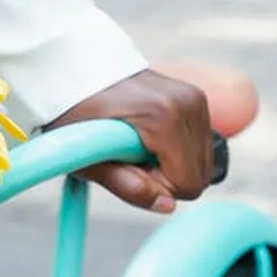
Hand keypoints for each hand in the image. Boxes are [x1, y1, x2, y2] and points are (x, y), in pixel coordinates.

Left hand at [50, 68, 214, 213]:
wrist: (75, 70)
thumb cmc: (74, 115)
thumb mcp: (89, 160)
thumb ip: (128, 186)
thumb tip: (166, 206)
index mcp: (164, 118)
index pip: (187, 183)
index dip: (156, 188)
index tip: (125, 169)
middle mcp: (187, 104)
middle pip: (200, 174)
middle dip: (166, 178)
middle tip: (128, 160)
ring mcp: (194, 97)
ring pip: (202, 161)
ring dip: (170, 165)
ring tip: (134, 146)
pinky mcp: (195, 97)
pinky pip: (198, 143)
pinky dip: (175, 150)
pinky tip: (147, 138)